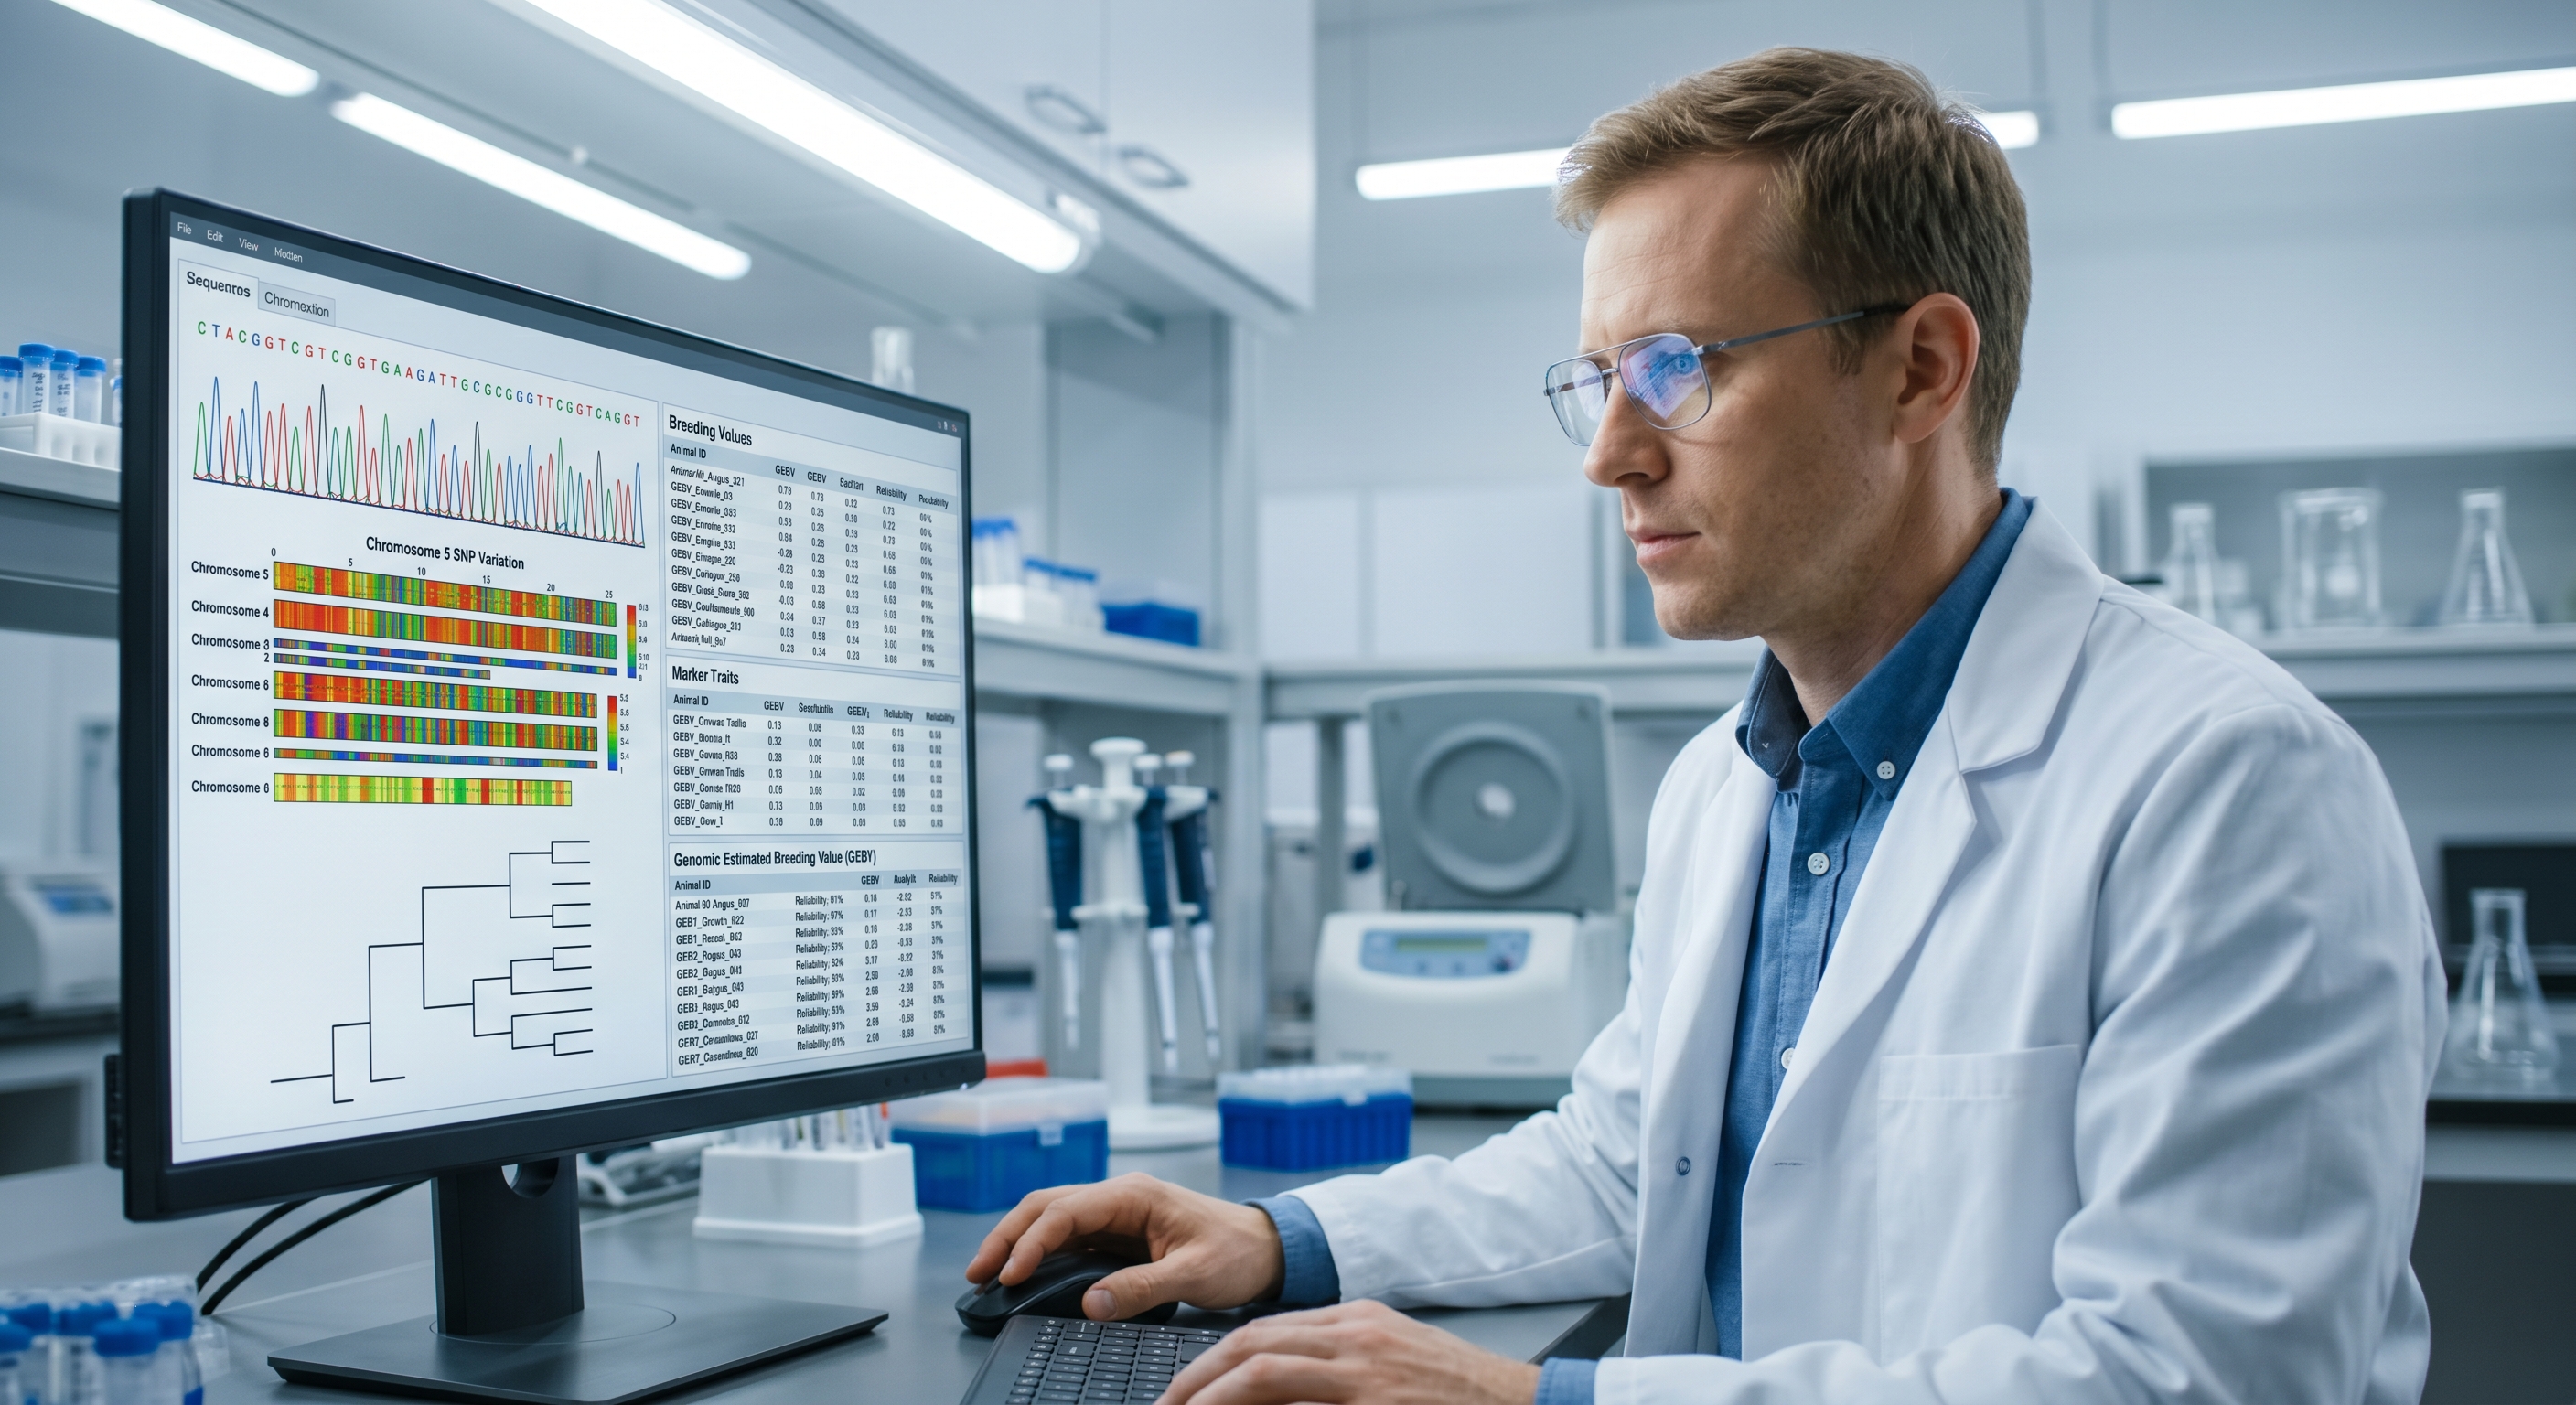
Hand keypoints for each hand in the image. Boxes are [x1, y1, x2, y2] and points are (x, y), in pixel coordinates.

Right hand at [964, 1172, 1286, 1317]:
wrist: (1267, 1248)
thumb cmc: (1238, 1251)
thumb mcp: (1195, 1274)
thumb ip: (1143, 1288)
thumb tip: (1092, 1303)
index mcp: (1134, 1195)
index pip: (1066, 1211)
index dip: (1031, 1242)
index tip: (1010, 1274)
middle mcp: (1120, 1197)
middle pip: (1046, 1206)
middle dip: (1007, 1236)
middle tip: (979, 1273)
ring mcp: (1117, 1213)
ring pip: (1052, 1217)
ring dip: (1018, 1241)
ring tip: (989, 1273)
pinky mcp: (1118, 1233)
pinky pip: (1068, 1236)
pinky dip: (1039, 1251)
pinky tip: (1023, 1272)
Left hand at [1158, 1299, 1540, 1404]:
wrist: (1525, 1404)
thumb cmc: (1458, 1393)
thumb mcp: (1392, 1360)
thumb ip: (1337, 1364)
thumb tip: (1274, 1385)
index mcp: (1357, 1321)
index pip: (1263, 1330)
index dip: (1212, 1361)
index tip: (1182, 1391)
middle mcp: (1356, 1337)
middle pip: (1251, 1344)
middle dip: (1196, 1379)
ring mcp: (1366, 1372)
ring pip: (1264, 1371)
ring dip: (1211, 1398)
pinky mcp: (1376, 1403)